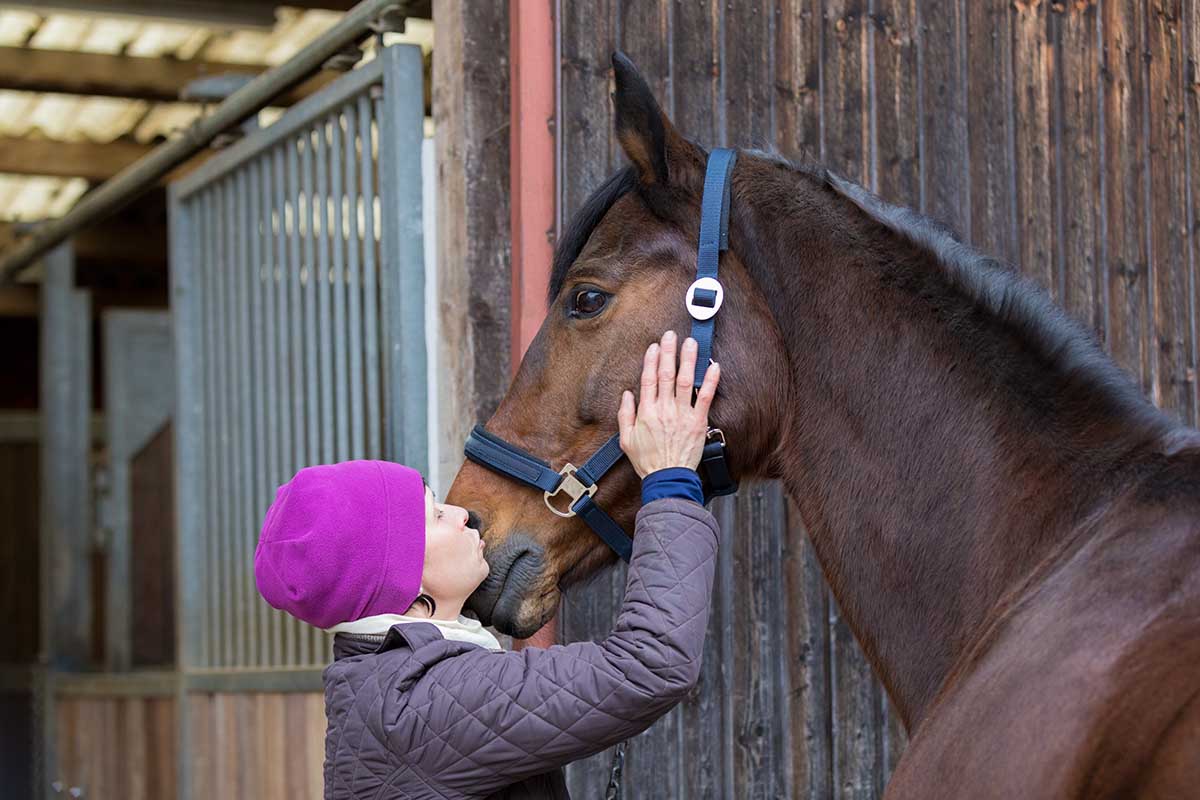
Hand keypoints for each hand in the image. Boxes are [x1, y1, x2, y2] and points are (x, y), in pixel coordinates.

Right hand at [617, 330, 720, 477]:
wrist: (667, 478)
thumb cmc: (647, 461)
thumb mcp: (626, 439)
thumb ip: (625, 415)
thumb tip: (627, 394)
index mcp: (646, 412)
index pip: (648, 379)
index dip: (651, 361)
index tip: (654, 347)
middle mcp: (664, 409)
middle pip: (666, 374)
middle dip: (668, 352)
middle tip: (671, 335)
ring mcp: (682, 414)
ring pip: (685, 381)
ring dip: (687, 360)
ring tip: (690, 343)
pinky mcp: (698, 422)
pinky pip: (705, 398)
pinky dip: (710, 381)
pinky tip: (713, 366)